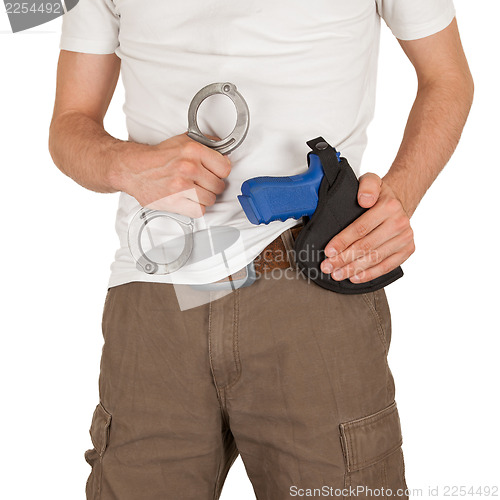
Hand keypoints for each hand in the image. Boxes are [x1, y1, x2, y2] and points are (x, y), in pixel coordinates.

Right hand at [115, 132, 230, 217]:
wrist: (135, 169)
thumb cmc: (159, 157)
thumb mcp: (184, 141)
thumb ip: (207, 145)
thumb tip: (225, 153)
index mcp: (193, 151)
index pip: (225, 168)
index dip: (221, 171)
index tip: (216, 172)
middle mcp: (188, 167)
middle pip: (218, 185)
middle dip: (212, 185)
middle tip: (201, 182)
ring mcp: (181, 186)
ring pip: (211, 199)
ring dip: (204, 197)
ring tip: (194, 191)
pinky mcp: (175, 202)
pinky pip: (199, 211)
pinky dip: (196, 208)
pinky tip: (188, 200)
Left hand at [320, 173, 414, 282]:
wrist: (401, 200)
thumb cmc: (381, 195)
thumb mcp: (371, 180)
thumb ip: (366, 185)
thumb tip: (364, 199)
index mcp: (388, 207)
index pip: (360, 228)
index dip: (342, 241)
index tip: (329, 251)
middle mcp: (399, 223)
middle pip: (366, 246)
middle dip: (344, 259)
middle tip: (328, 266)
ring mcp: (405, 238)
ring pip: (375, 258)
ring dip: (354, 269)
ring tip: (338, 274)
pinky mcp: (407, 250)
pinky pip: (387, 266)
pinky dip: (370, 274)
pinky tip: (355, 277)